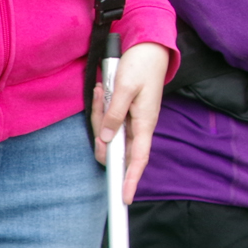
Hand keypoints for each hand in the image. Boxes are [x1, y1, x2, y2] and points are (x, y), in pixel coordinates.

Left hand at [91, 42, 170, 203]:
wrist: (149, 48)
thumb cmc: (141, 66)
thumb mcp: (125, 89)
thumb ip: (115, 114)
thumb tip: (106, 140)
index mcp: (145, 123)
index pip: (138, 160)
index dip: (131, 180)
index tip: (124, 198)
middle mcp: (138, 127)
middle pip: (114, 146)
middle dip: (100, 132)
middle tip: (100, 98)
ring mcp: (131, 121)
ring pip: (107, 133)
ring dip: (98, 114)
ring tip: (101, 90)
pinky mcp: (124, 114)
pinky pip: (106, 120)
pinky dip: (100, 108)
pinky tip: (100, 91)